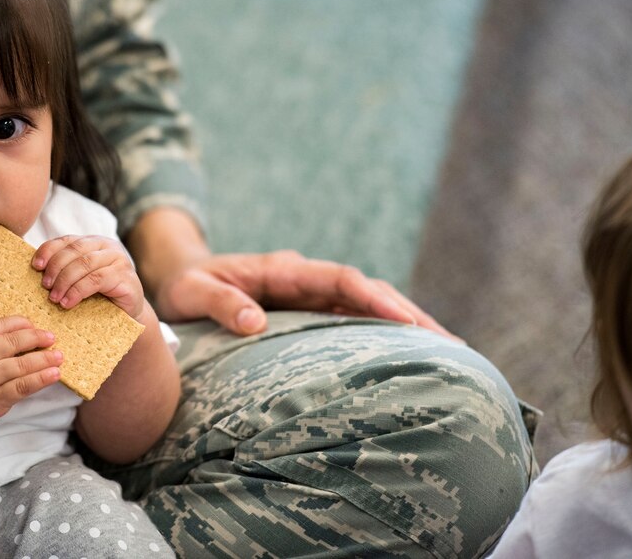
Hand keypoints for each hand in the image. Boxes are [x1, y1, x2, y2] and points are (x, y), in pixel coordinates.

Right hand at [0, 316, 62, 436]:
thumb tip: (18, 333)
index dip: (21, 324)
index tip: (34, 324)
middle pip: (14, 343)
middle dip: (37, 338)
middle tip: (51, 337)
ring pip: (22, 366)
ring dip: (44, 359)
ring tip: (58, 356)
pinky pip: (22, 387)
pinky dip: (40, 379)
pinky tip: (53, 375)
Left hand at [32, 235, 144, 317]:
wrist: (129, 314)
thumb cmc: (100, 296)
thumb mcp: (80, 279)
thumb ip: (65, 269)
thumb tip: (36, 268)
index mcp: (93, 242)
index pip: (67, 240)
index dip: (49, 250)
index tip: (35, 266)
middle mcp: (107, 246)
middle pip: (75, 250)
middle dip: (56, 267)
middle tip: (45, 286)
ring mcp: (118, 259)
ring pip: (85, 264)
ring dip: (65, 281)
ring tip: (54, 298)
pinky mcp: (125, 276)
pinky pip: (96, 280)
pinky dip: (78, 291)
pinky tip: (68, 302)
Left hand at [154, 250, 456, 339]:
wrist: (177, 278)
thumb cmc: (183, 286)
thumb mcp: (190, 292)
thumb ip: (219, 302)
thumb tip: (256, 322)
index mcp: (282, 270)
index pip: (340, 280)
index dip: (375, 298)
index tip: (408, 321)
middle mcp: (304, 279)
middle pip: (367, 292)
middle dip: (411, 314)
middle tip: (454, 345)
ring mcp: (309, 296)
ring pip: (367, 307)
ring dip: (406, 326)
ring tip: (450, 356)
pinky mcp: (308, 314)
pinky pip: (352, 323)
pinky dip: (382, 337)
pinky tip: (409, 361)